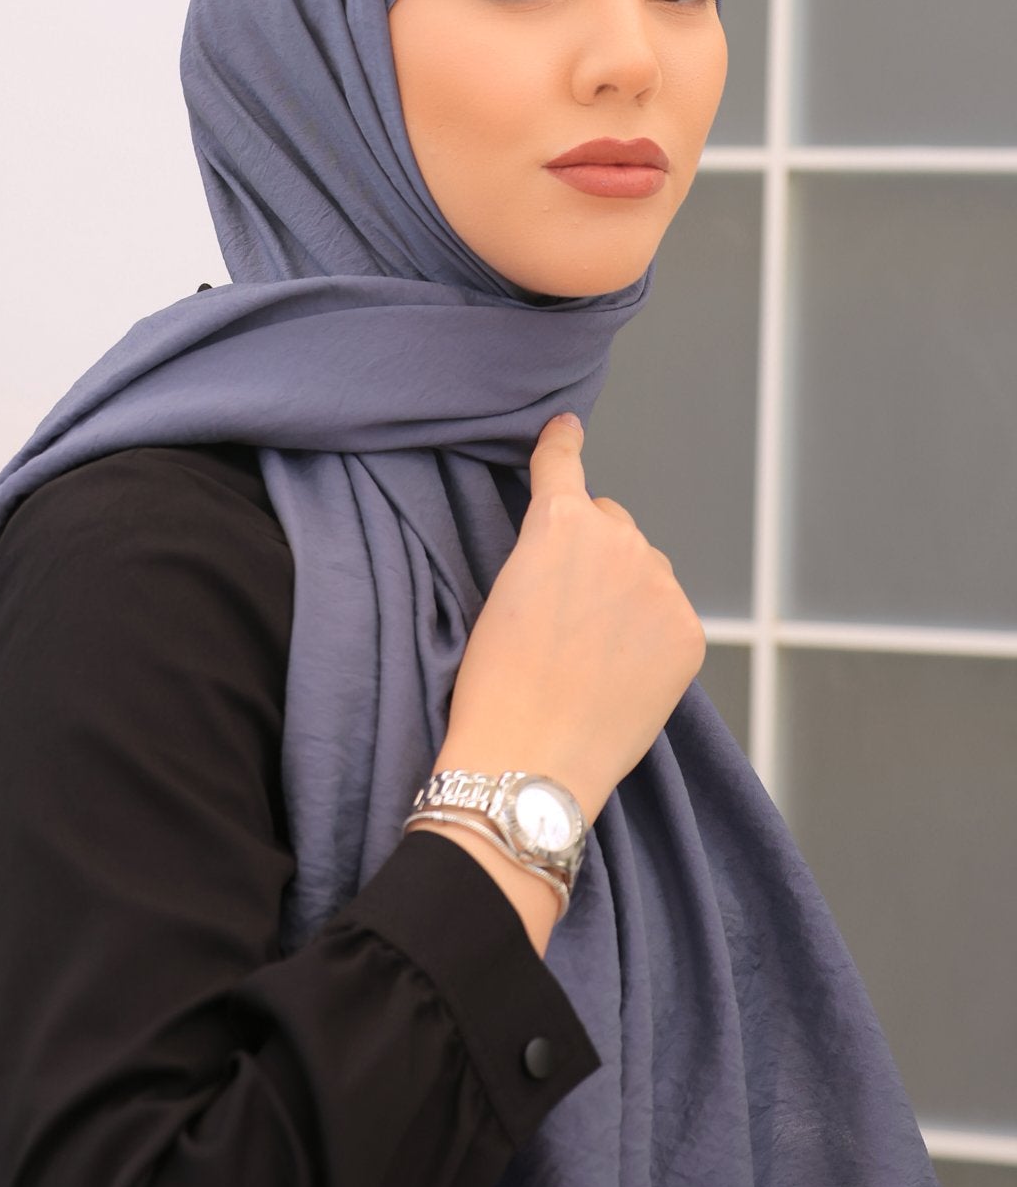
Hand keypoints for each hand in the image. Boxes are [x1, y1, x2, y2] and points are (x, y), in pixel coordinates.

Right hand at [434, 414, 704, 826]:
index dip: (561, 445)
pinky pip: (669, 615)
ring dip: (624, 592)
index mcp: (560, 522)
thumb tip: (584, 553)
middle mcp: (620, 539)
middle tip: (563, 611)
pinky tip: (619, 673)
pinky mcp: (690, 631)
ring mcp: (662, 585)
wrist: (531, 759)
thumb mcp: (500, 594)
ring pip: (645, 569)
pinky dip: (650, 634)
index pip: (563, 466)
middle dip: (593, 551)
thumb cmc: (496, 685)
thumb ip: (545, 553)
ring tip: (589, 653)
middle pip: (611, 524)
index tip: (567, 427)